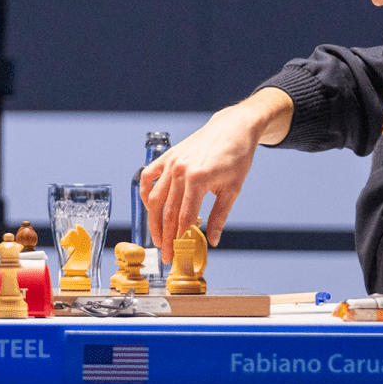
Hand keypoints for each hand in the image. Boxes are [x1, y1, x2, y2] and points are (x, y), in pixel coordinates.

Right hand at [140, 88, 292, 258]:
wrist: (233, 127)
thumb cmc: (237, 157)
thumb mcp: (233, 189)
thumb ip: (219, 216)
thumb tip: (212, 240)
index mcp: (198, 179)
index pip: (184, 217)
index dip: (179, 238)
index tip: (177, 254)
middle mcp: (180, 171)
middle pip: (168, 211)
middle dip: (166, 236)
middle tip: (166, 255)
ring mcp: (171, 163)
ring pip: (154, 198)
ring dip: (154, 220)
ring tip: (158, 237)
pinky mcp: (167, 156)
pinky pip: (148, 177)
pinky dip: (146, 193)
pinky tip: (150, 207)